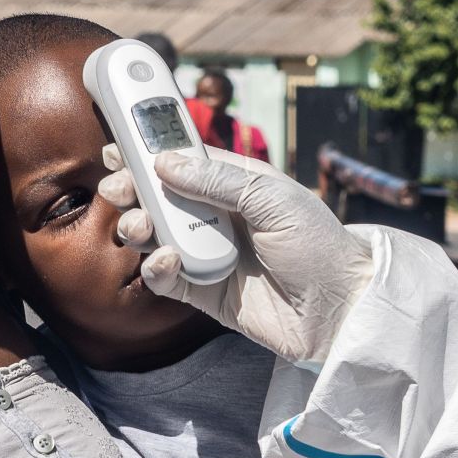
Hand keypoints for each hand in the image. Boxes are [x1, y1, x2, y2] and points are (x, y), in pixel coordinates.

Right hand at [100, 142, 375, 363]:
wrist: (339, 310)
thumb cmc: (319, 246)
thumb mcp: (274, 199)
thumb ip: (218, 180)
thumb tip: (165, 162)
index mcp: (235, 185)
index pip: (182, 161)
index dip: (148, 152)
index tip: (118, 147)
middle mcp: (216, 216)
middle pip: (157, 197)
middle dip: (132, 189)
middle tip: (119, 189)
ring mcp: (207, 253)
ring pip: (153, 235)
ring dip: (136, 226)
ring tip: (140, 226)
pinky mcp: (202, 291)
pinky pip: (163, 277)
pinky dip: (155, 268)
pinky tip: (168, 261)